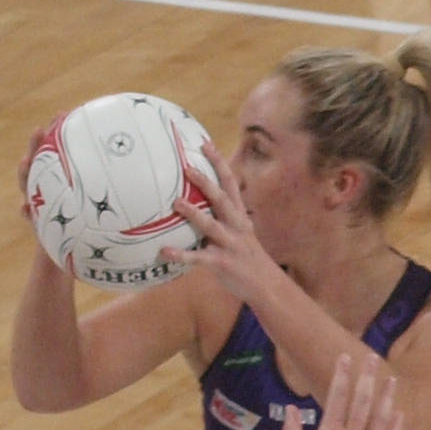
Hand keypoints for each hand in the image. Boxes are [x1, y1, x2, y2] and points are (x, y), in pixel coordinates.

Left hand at [164, 146, 286, 310]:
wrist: (266, 285)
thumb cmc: (247, 255)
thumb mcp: (241, 230)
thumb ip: (226, 214)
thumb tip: (205, 197)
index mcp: (240, 215)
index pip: (231, 182)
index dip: (219, 163)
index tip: (205, 144)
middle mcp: (237, 225)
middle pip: (222, 199)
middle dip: (206, 183)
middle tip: (187, 168)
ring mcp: (230, 244)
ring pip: (211, 225)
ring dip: (194, 214)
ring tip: (176, 203)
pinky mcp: (222, 263)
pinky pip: (199, 258)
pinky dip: (181, 255)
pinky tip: (164, 251)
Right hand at [285, 348, 405, 429]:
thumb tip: (291, 408)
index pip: (337, 397)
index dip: (341, 375)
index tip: (345, 357)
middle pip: (362, 401)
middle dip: (367, 377)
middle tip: (372, 357)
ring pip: (380, 418)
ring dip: (387, 397)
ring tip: (392, 380)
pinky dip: (395, 426)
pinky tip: (399, 413)